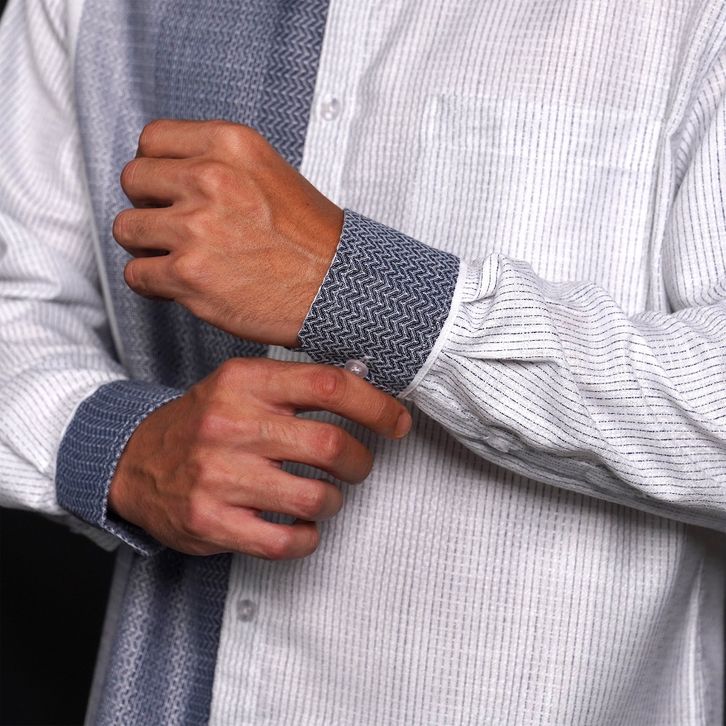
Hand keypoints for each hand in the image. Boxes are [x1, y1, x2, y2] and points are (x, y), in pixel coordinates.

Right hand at [109, 358, 410, 558]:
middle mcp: (231, 425)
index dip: (376, 405)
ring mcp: (219, 475)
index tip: (396, 422)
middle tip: (358, 466)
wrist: (135, 461)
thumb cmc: (203, 423)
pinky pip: (286, 541)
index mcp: (244, 382)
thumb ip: (294, 385)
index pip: (328, 385)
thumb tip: (367, 392)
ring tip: (324, 496)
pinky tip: (302, 526)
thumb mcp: (240, 385)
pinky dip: (308, 538)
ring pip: (315, 497)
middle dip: (361, 462)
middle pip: (331, 446)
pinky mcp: (211, 521)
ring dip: (333, 501)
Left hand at [112, 119, 343, 346]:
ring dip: (148, 247)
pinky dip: (153, 284)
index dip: (156, 169)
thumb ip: (217, 164)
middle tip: (174, 226)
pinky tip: (180, 285)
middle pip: (133, 180)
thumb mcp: (268, 172)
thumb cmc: (310, 239)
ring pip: (127, 229)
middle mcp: (210, 178)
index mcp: (230, 144)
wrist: (337, 288)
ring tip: (179, 258)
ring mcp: (195, 227)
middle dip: (149, 206)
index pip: (152, 139)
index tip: (167, 189)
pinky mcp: (188, 274)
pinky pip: (136, 274)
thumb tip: (164, 176)